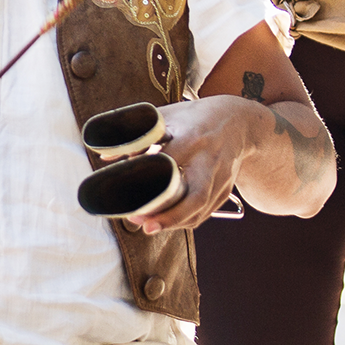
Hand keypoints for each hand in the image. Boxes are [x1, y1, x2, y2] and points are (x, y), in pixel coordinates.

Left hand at [133, 100, 252, 234]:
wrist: (239, 122)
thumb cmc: (194, 117)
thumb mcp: (166, 117)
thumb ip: (138, 135)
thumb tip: (105, 157)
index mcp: (193, 138)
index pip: (170, 162)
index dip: (148, 177)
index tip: (126, 190)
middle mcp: (209, 160)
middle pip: (194, 194)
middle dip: (169, 214)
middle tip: (141, 223)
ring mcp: (221, 177)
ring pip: (200, 208)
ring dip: (174, 221)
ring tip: (148, 227)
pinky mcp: (226, 189)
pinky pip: (206, 212)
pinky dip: (186, 220)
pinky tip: (167, 223)